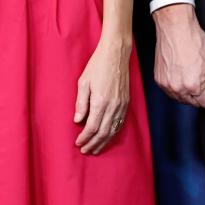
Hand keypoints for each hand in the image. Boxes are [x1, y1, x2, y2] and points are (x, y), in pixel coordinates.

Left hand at [74, 33, 130, 154]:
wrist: (116, 54)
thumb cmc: (97, 66)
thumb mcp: (83, 83)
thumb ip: (81, 103)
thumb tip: (78, 121)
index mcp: (100, 101)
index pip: (92, 127)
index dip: (85, 137)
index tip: (78, 143)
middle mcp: (113, 106)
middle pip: (103, 132)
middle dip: (93, 144)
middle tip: (85, 150)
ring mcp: (121, 105)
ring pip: (113, 130)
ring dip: (104, 142)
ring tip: (95, 149)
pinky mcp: (126, 103)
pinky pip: (120, 123)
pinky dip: (113, 133)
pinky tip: (108, 137)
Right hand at [153, 3, 204, 108]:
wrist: (175, 28)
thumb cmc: (194, 41)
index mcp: (193, 86)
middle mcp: (178, 88)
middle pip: (195, 103)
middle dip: (200, 92)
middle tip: (199, 72)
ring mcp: (167, 85)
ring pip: (182, 99)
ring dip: (188, 91)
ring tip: (189, 71)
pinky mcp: (159, 81)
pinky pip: (171, 92)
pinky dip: (177, 86)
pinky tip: (180, 72)